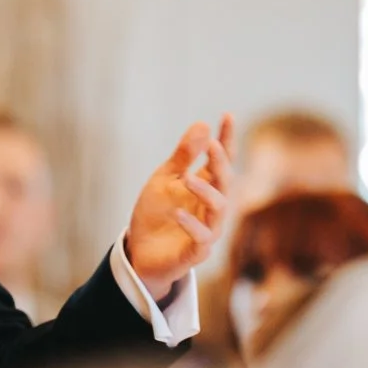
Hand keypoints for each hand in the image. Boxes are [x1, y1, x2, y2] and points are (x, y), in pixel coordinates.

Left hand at [123, 115, 235, 291]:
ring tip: (188, 180)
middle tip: (211, 145)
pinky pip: (201, 239)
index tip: (227, 116)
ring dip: (206, 192)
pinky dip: (191, 225)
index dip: (227, 139)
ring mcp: (207, 229)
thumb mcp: (165, 179)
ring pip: (219, 209)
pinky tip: (178, 213)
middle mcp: (212, 206)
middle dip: (221, 164)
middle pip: (225, 182)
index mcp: (206, 186)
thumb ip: (183, 156)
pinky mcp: (196, 252)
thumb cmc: (157, 213)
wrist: (140, 251)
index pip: (223, 160)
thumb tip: (202, 124)